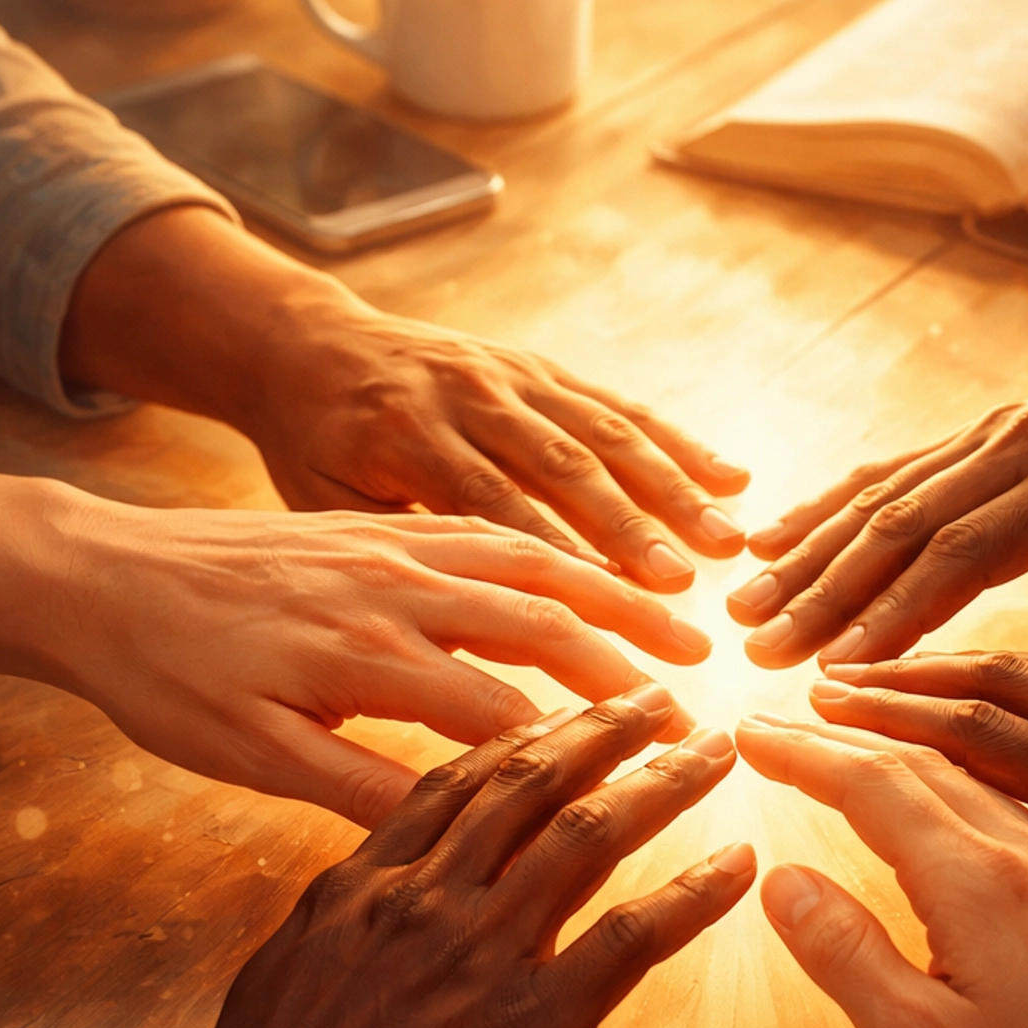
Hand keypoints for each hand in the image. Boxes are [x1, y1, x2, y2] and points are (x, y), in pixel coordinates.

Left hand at [0, 471, 712, 822]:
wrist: (100, 575)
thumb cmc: (169, 677)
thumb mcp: (248, 754)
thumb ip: (358, 786)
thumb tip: (458, 827)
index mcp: (367, 656)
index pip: (509, 708)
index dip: (589, 745)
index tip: (658, 774)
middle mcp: (396, 586)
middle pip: (542, 617)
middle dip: (631, 657)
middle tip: (702, 697)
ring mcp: (394, 542)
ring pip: (531, 552)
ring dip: (614, 579)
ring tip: (684, 605)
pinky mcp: (383, 519)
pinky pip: (492, 515)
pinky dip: (563, 525)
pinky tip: (597, 547)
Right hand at [23, 692, 753, 1027]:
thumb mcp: (287, 961)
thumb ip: (342, 914)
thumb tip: (367, 889)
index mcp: (374, 876)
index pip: (460, 780)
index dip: (522, 737)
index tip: (565, 710)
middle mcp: (435, 891)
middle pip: (534, 782)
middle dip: (605, 731)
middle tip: (660, 699)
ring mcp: (488, 949)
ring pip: (591, 835)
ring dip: (663, 784)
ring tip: (714, 753)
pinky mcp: (535, 1019)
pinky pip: (631, 937)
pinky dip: (693, 895)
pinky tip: (737, 869)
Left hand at [60, 206, 749, 589]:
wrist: (297, 348)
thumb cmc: (310, 451)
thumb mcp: (318, 513)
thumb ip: (390, 561)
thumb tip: (453, 680)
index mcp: (400, 440)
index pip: (493, 511)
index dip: (560, 568)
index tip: (612, 627)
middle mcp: (461, 398)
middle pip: (560, 471)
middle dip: (631, 535)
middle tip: (686, 600)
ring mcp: (504, 375)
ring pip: (598, 433)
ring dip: (670, 490)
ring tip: (726, 545)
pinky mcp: (534, 365)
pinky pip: (611, 401)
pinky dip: (674, 439)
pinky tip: (730, 478)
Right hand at [727, 294, 1027, 667]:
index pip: (968, 555)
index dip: (895, 615)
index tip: (836, 671)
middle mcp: (1024, 443)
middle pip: (903, 523)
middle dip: (823, 591)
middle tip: (755, 649)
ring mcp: (998, 430)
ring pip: (884, 493)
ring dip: (810, 551)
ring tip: (743, 606)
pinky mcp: (986, 431)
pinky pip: (896, 468)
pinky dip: (830, 504)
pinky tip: (775, 540)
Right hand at [735, 714, 1027, 1027]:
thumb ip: (846, 955)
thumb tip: (782, 879)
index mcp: (980, 882)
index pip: (874, 784)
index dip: (805, 753)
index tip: (749, 732)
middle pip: (931, 757)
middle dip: (853, 726)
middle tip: (788, 714)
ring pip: (988, 768)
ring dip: (918, 732)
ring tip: (869, 718)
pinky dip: (973, 766)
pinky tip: (968, 778)